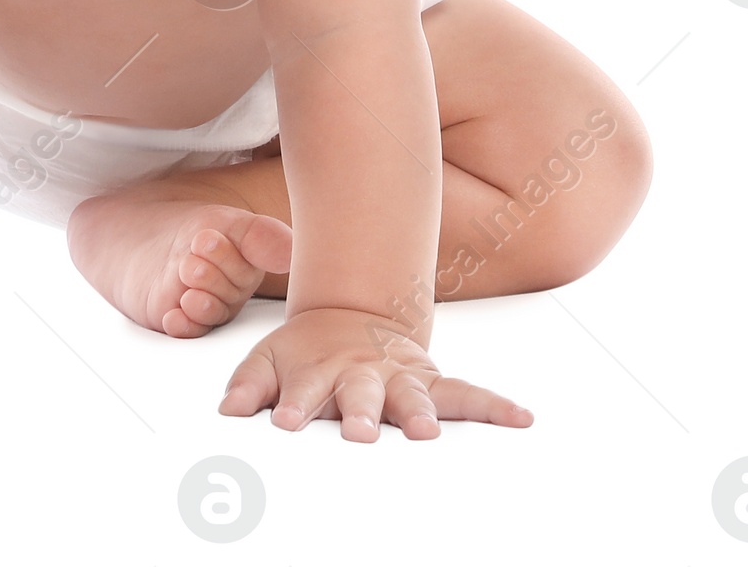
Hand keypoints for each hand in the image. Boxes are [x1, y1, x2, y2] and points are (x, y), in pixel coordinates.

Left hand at [218, 307, 532, 440]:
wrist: (350, 315)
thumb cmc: (307, 352)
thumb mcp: (270, 358)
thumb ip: (249, 384)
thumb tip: (226, 412)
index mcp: (321, 373)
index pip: (305, 394)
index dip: (295, 407)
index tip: (285, 422)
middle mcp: (364, 377)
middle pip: (362, 396)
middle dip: (360, 414)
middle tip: (359, 432)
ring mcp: (400, 379)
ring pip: (413, 396)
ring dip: (420, 413)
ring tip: (429, 432)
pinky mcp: (432, 382)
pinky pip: (468, 394)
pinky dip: (494, 405)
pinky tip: (520, 417)